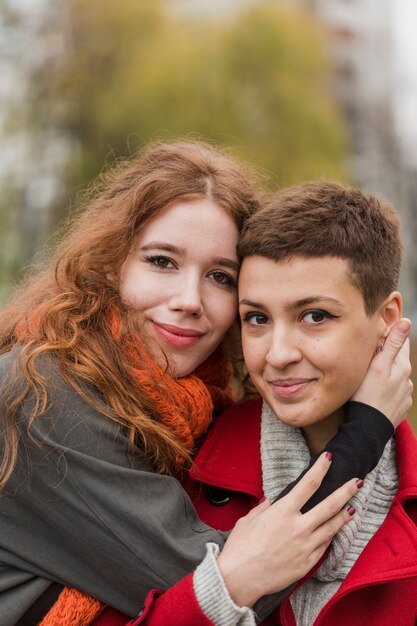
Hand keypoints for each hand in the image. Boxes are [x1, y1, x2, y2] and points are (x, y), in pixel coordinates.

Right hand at [216, 453, 360, 606]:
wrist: (239, 578)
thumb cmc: (240, 547)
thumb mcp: (248, 519)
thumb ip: (263, 508)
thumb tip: (271, 502)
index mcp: (283, 511)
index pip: (308, 484)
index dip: (320, 469)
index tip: (328, 458)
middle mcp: (299, 526)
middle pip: (330, 505)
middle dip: (346, 491)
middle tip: (358, 482)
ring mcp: (306, 546)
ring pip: (332, 527)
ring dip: (344, 515)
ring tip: (354, 508)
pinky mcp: (307, 563)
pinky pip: (323, 547)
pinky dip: (329, 537)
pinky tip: (333, 533)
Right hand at [352, 318, 412, 427]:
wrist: (368, 427)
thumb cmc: (367, 395)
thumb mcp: (378, 366)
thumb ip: (393, 344)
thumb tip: (406, 322)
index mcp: (402, 366)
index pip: (401, 341)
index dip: (391, 334)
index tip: (380, 333)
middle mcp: (407, 379)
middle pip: (398, 359)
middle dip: (388, 355)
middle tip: (372, 356)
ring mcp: (405, 394)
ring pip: (397, 376)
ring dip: (388, 373)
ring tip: (372, 377)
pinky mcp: (400, 406)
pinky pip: (395, 392)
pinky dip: (387, 390)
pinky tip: (376, 394)